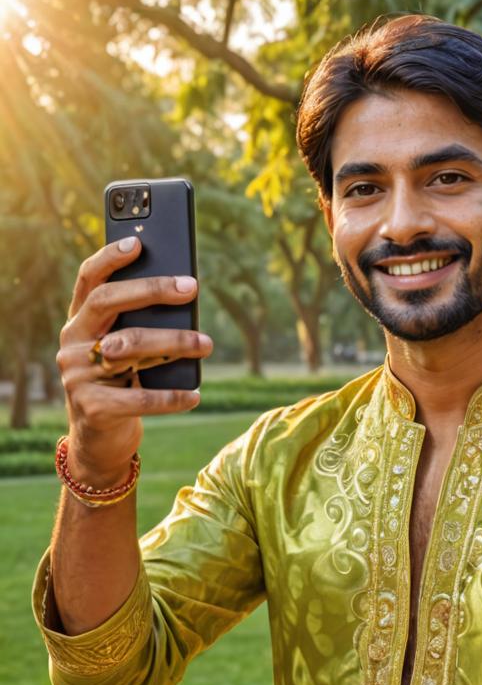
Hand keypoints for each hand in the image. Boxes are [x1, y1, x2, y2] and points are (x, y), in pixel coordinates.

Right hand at [57, 236, 212, 485]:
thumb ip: (139, 326)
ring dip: (174, 342)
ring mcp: (77, 376)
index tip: (138, 244)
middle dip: (152, 291)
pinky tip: (195, 394)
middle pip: (108, 303)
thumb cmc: (123, 384)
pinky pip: (139, 398)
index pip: (88, 281)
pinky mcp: (92, 408)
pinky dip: (172, 396)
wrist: (101, 440)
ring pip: (129, 348)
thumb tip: (183, 294)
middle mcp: (72, 343)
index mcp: (79, 322)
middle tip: (192, 287)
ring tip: (206, 343)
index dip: (109, 258)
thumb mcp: (126, 351)